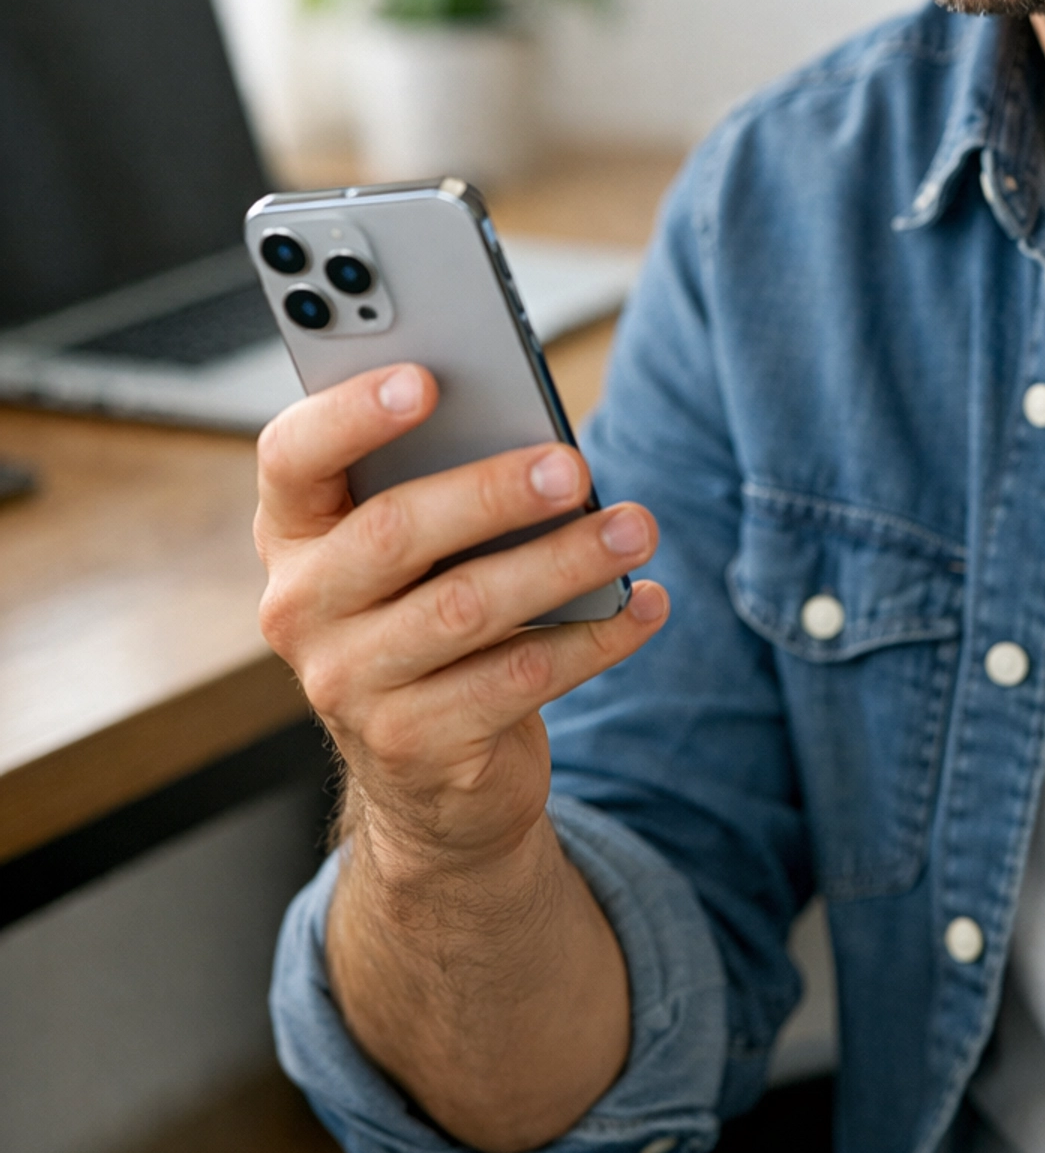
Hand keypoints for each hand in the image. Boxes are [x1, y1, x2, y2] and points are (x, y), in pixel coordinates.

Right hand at [254, 363, 667, 876]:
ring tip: (635, 529)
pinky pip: (518, 679)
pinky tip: (643, 603)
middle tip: (573, 467)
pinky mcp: (416, 745)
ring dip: (563, 562)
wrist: (426, 772)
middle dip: (491, 492)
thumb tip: (537, 440)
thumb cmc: (427, 612)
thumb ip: (441, 483)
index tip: (426, 379)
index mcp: (294, 532)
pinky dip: (594, 637)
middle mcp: (302, 607)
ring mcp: (349, 684)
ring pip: (465, 609)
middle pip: (391, 533)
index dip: (350, 415)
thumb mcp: (413, 549)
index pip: (293, 456)